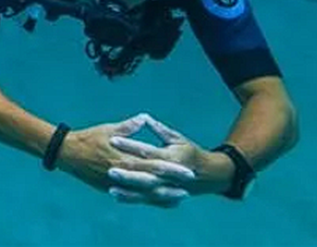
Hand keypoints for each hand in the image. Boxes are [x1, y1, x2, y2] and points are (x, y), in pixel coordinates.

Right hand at [56, 113, 197, 206]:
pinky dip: (147, 199)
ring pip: (143, 193)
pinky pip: (133, 197)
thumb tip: (144, 118)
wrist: (67, 153)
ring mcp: (117, 183)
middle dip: (171, 184)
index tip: (187, 170)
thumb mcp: (108, 129)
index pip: (153, 164)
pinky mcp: (111, 188)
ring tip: (179, 197)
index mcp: (124, 157)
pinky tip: (158, 200)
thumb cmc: (88, 138)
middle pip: (152, 181)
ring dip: (162, 195)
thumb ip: (128, 127)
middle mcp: (123, 173)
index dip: (171, 168)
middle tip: (189, 188)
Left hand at [106, 114, 229, 200]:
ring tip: (110, 185)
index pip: (147, 150)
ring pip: (145, 189)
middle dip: (127, 171)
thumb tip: (144, 117)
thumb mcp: (177, 138)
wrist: (208, 175)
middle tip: (108, 167)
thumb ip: (160, 130)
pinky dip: (131, 198)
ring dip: (128, 188)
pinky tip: (115, 195)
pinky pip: (146, 199)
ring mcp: (167, 188)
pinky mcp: (163, 197)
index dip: (130, 145)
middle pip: (145, 172)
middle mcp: (170, 175)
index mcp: (171, 157)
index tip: (113, 139)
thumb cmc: (189, 152)